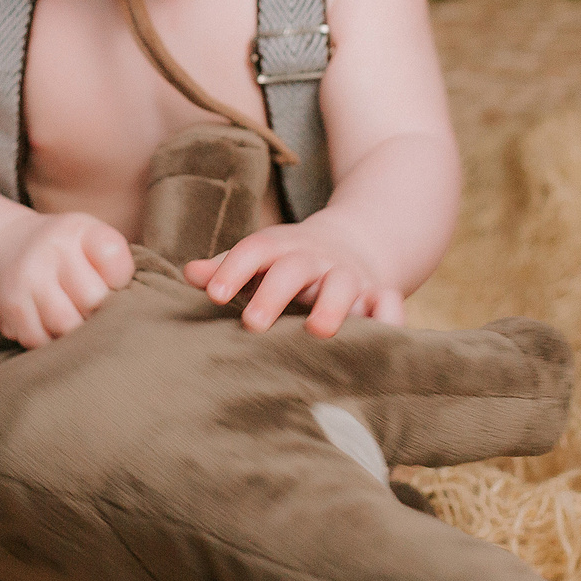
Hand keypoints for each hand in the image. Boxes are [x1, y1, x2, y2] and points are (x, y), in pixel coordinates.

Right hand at [0, 213, 135, 348]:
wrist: (5, 247)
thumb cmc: (65, 252)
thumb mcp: (90, 240)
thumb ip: (115, 266)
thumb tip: (129, 315)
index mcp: (78, 230)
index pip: (114, 259)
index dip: (120, 280)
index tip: (112, 282)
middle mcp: (51, 249)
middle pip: (93, 300)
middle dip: (99, 312)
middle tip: (94, 310)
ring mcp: (27, 278)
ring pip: (67, 326)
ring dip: (76, 332)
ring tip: (74, 319)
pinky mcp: (11, 307)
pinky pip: (40, 340)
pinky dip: (50, 340)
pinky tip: (49, 324)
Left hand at [184, 216, 405, 336]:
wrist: (352, 242)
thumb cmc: (289, 262)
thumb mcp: (261, 258)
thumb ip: (227, 269)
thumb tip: (190, 274)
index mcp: (281, 249)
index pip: (255, 250)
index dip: (234, 269)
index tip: (215, 296)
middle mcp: (315, 260)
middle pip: (295, 268)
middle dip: (275, 293)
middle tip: (253, 324)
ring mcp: (350, 276)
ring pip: (343, 283)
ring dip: (332, 304)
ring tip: (318, 330)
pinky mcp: (380, 294)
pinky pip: (390, 303)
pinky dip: (389, 318)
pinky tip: (380, 337)